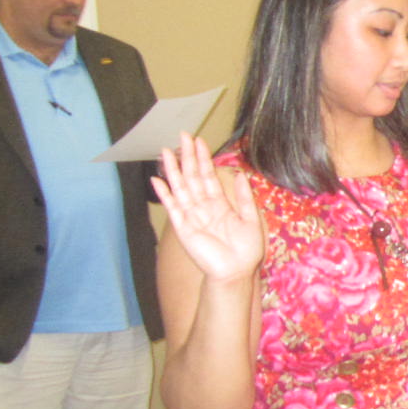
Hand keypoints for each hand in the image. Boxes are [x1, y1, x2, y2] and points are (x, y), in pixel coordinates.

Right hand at [152, 133, 264, 282]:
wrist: (235, 272)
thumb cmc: (245, 250)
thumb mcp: (250, 219)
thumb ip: (243, 198)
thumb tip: (240, 175)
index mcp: (219, 204)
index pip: (209, 176)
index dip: (204, 159)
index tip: (200, 141)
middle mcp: (203, 206)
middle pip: (193, 177)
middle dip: (188, 157)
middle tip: (183, 136)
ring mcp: (191, 215)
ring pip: (180, 187)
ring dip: (173, 170)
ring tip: (166, 151)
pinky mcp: (183, 227)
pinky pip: (172, 207)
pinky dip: (164, 194)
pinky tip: (157, 180)